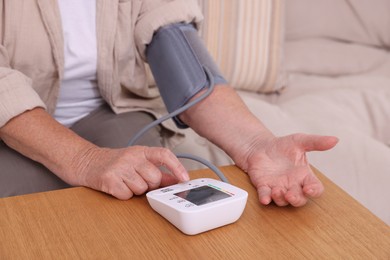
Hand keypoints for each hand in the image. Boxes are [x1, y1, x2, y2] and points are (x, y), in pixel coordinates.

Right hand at [70, 146, 188, 199]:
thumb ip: (157, 170)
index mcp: (141, 150)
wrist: (86, 162)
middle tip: (137, 180)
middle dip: (149, 184)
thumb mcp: (137, 161)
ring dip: (135, 190)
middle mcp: (131, 156)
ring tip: (125, 182)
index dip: (177, 167)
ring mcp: (119, 167)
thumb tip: (176, 179)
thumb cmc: (115, 163)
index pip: (164, 154)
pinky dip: (123, 195)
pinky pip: (127, 195)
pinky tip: (117, 186)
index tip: (184, 178)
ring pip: (141, 189)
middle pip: (154, 178)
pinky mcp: (109, 179)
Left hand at [240, 133, 337, 206]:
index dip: (314, 191)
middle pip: (299, 199)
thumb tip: (335, 140)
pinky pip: (265, 195)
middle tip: (290, 195)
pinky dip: (265, 198)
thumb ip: (316, 142)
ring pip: (282, 201)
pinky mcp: (264, 187)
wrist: (261, 146)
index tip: (309, 189)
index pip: (315, 188)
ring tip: (277, 191)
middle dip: (296, 199)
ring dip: (280, 198)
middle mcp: (292, 185)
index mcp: (304, 176)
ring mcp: (278, 188)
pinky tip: (264, 199)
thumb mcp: (300, 141)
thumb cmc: (283, 146)